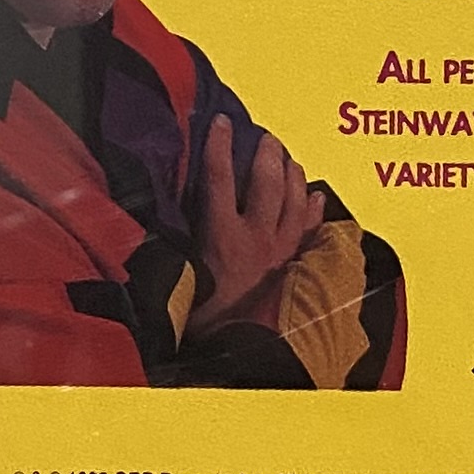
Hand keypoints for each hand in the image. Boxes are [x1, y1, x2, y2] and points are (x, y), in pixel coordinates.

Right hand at [186, 114, 324, 336]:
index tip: (221, 121)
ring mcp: (281, 251)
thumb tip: (157, 228)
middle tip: (266, 136)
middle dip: (267, 154)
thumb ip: (177, 249)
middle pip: (267, 183)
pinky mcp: (295, 266)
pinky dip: (316, 211)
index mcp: (222, 237)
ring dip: (293, 175)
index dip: (218, 147)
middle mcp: (256, 238)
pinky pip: (311, 232)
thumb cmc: (204, 321)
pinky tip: (317, 196)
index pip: (219, 180)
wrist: (242, 351)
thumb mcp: (182, 281)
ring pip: (295, 201)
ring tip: (288, 157)